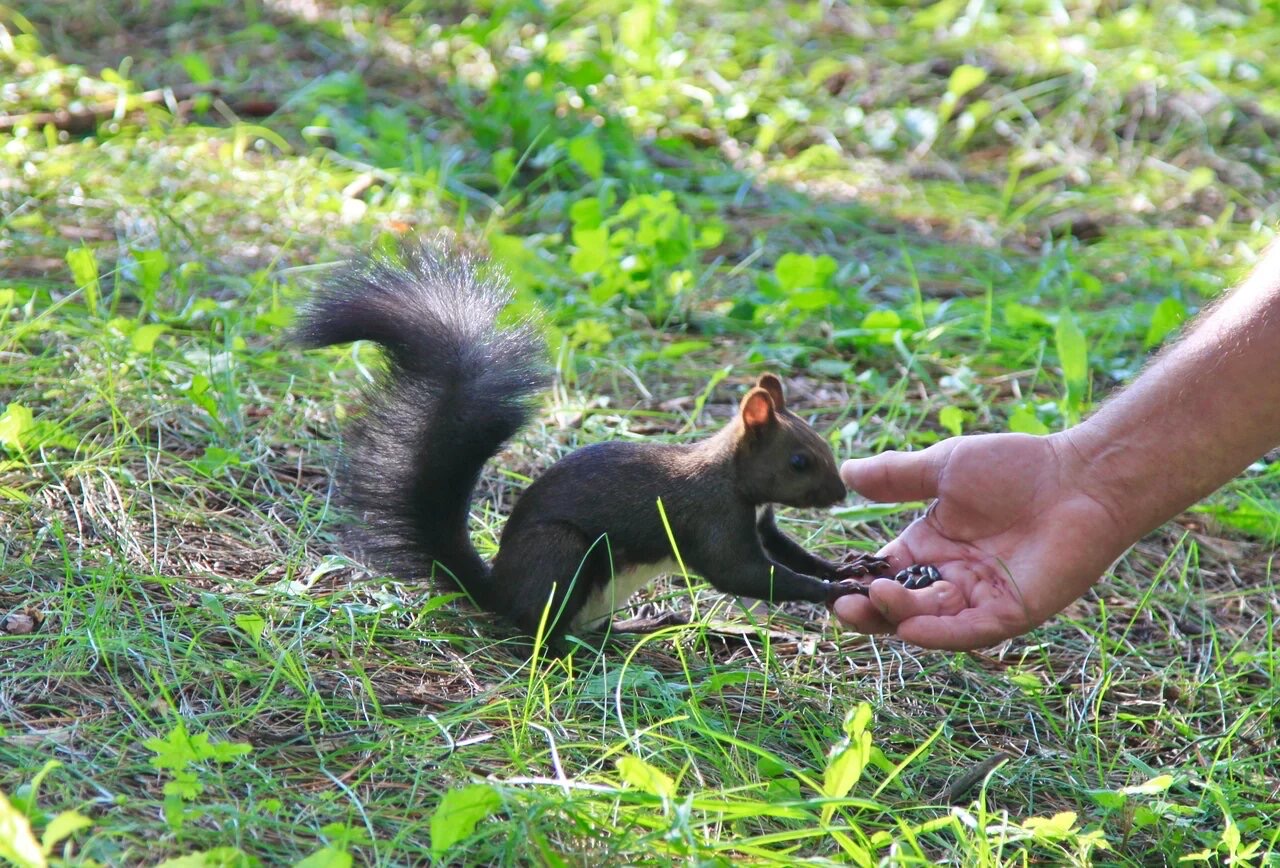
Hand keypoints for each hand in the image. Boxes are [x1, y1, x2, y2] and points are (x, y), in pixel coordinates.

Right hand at [833, 433, 1130, 649]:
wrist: (1080, 477)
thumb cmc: (1016, 467)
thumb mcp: (943, 466)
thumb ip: (896, 476)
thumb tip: (846, 472)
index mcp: (930, 546)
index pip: (884, 574)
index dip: (857, 583)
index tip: (832, 585)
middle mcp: (951, 577)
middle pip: (900, 606)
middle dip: (868, 610)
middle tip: (844, 605)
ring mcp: (980, 598)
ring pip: (929, 620)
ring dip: (898, 615)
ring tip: (877, 597)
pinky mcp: (1011, 611)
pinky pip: (969, 631)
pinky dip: (939, 633)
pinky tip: (911, 627)